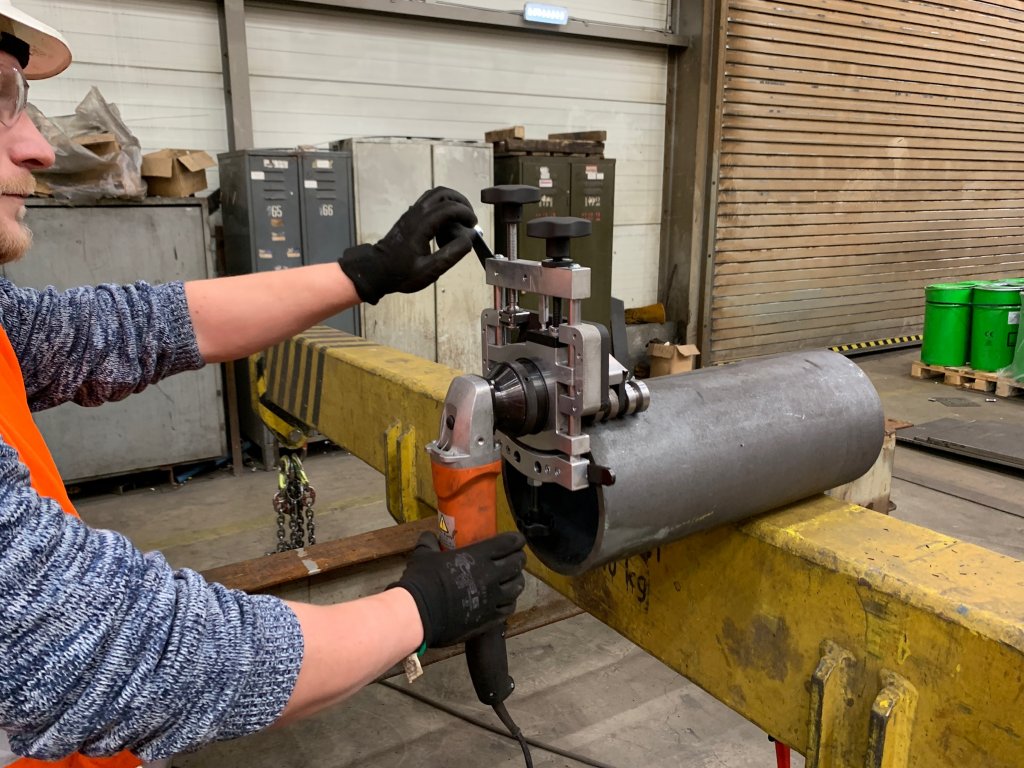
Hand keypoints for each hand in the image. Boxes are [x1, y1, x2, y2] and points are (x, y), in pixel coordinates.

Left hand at [338, 187, 477, 304]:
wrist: (377, 271)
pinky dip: (442, 205)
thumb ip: (451, 254)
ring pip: (435, 194)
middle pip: (442, 193)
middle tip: (469, 218)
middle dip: (461, 202)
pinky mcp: (409, 216)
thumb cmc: (401, 273)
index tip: (473, 225)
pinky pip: (428, 201)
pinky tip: (446, 222)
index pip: (449, 208)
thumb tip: (468, 239)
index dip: (465, 213)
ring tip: (461, 218)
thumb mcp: (430, 270)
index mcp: (421, 225)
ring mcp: (411, 213)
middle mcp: (416, 214)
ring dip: (451, 201)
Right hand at [393, 531, 526, 647]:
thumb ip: (429, 543)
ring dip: (516, 580)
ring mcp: (492, 598)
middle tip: (516, 557)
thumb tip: (429, 536)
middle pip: (517, 563)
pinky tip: (504, 600)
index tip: (517, 540)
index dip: (516, 540)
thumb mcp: (424, 555)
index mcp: (477, 555)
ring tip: (512, 579)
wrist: (419, 613)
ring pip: (517, 586)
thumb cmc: (422, 581)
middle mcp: (490, 575)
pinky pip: (508, 608)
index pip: (508, 543)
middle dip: (519, 558)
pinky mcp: (489, 618)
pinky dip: (509, 602)